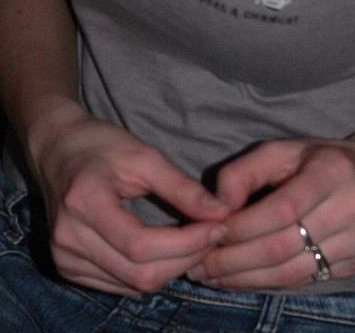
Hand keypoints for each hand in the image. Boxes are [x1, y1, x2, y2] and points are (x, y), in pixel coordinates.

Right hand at [32, 106, 229, 295]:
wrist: (58, 148)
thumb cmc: (102, 145)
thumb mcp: (144, 156)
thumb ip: (182, 187)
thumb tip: (221, 213)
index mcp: (85, 203)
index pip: (141, 245)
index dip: (187, 242)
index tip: (218, 225)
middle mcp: (68, 239)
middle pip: (139, 273)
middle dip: (187, 258)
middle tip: (213, 233)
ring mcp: (64, 258)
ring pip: (133, 285)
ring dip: (173, 268)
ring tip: (195, 239)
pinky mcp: (68, 268)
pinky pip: (120, 285)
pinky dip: (151, 272)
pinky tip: (167, 249)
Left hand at [188, 138, 354, 289]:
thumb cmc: (319, 159)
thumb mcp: (282, 150)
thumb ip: (246, 171)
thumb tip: (218, 204)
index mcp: (332, 172)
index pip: (284, 208)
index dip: (244, 225)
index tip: (209, 233)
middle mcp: (353, 209)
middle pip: (285, 246)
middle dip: (235, 260)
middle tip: (197, 265)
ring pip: (293, 272)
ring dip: (245, 278)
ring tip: (210, 277)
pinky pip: (304, 280)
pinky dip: (266, 283)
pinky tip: (240, 280)